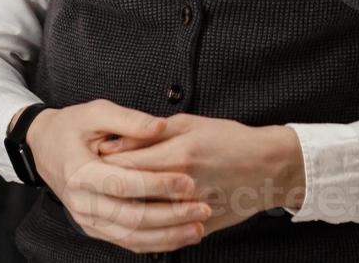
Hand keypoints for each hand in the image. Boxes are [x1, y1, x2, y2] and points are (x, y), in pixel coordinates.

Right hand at [22, 99, 212, 252]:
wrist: (43, 147)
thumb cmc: (72, 126)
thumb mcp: (96, 112)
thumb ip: (129, 120)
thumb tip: (160, 127)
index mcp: (80, 172)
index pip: (123, 184)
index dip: (157, 185)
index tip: (187, 181)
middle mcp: (81, 202)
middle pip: (130, 217)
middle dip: (169, 216)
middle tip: (202, 209)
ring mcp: (87, 219)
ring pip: (130, 236)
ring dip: (167, 236)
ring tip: (198, 228)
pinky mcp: (95, 227)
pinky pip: (126, 241)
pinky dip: (155, 242)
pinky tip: (180, 235)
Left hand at [96, 114, 305, 235]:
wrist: (269, 167)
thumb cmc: (231, 139)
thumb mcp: (192, 124)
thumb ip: (153, 133)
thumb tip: (117, 140)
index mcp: (180, 155)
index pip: (127, 163)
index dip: (105, 160)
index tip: (90, 155)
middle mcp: (183, 186)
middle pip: (131, 192)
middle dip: (107, 186)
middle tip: (92, 179)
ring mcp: (191, 210)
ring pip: (144, 218)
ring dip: (122, 209)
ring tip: (110, 199)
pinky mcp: (199, 226)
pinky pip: (163, 234)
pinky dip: (144, 228)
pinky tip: (133, 218)